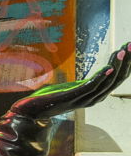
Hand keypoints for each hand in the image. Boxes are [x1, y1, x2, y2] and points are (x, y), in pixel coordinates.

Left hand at [8, 40, 130, 121]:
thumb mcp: (77, 86)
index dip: (126, 63)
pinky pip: (91, 87)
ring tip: (122, 52)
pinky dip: (100, 77)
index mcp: (97, 94)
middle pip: (116, 79)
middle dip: (126, 62)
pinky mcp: (74, 97)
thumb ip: (90, 80)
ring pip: (106, 82)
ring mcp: (85, 99)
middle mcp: (95, 98)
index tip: (129, 46)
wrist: (34, 109)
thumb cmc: (55, 96)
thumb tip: (105, 68)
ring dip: (115, 65)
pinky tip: (108, 68)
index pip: (118, 78)